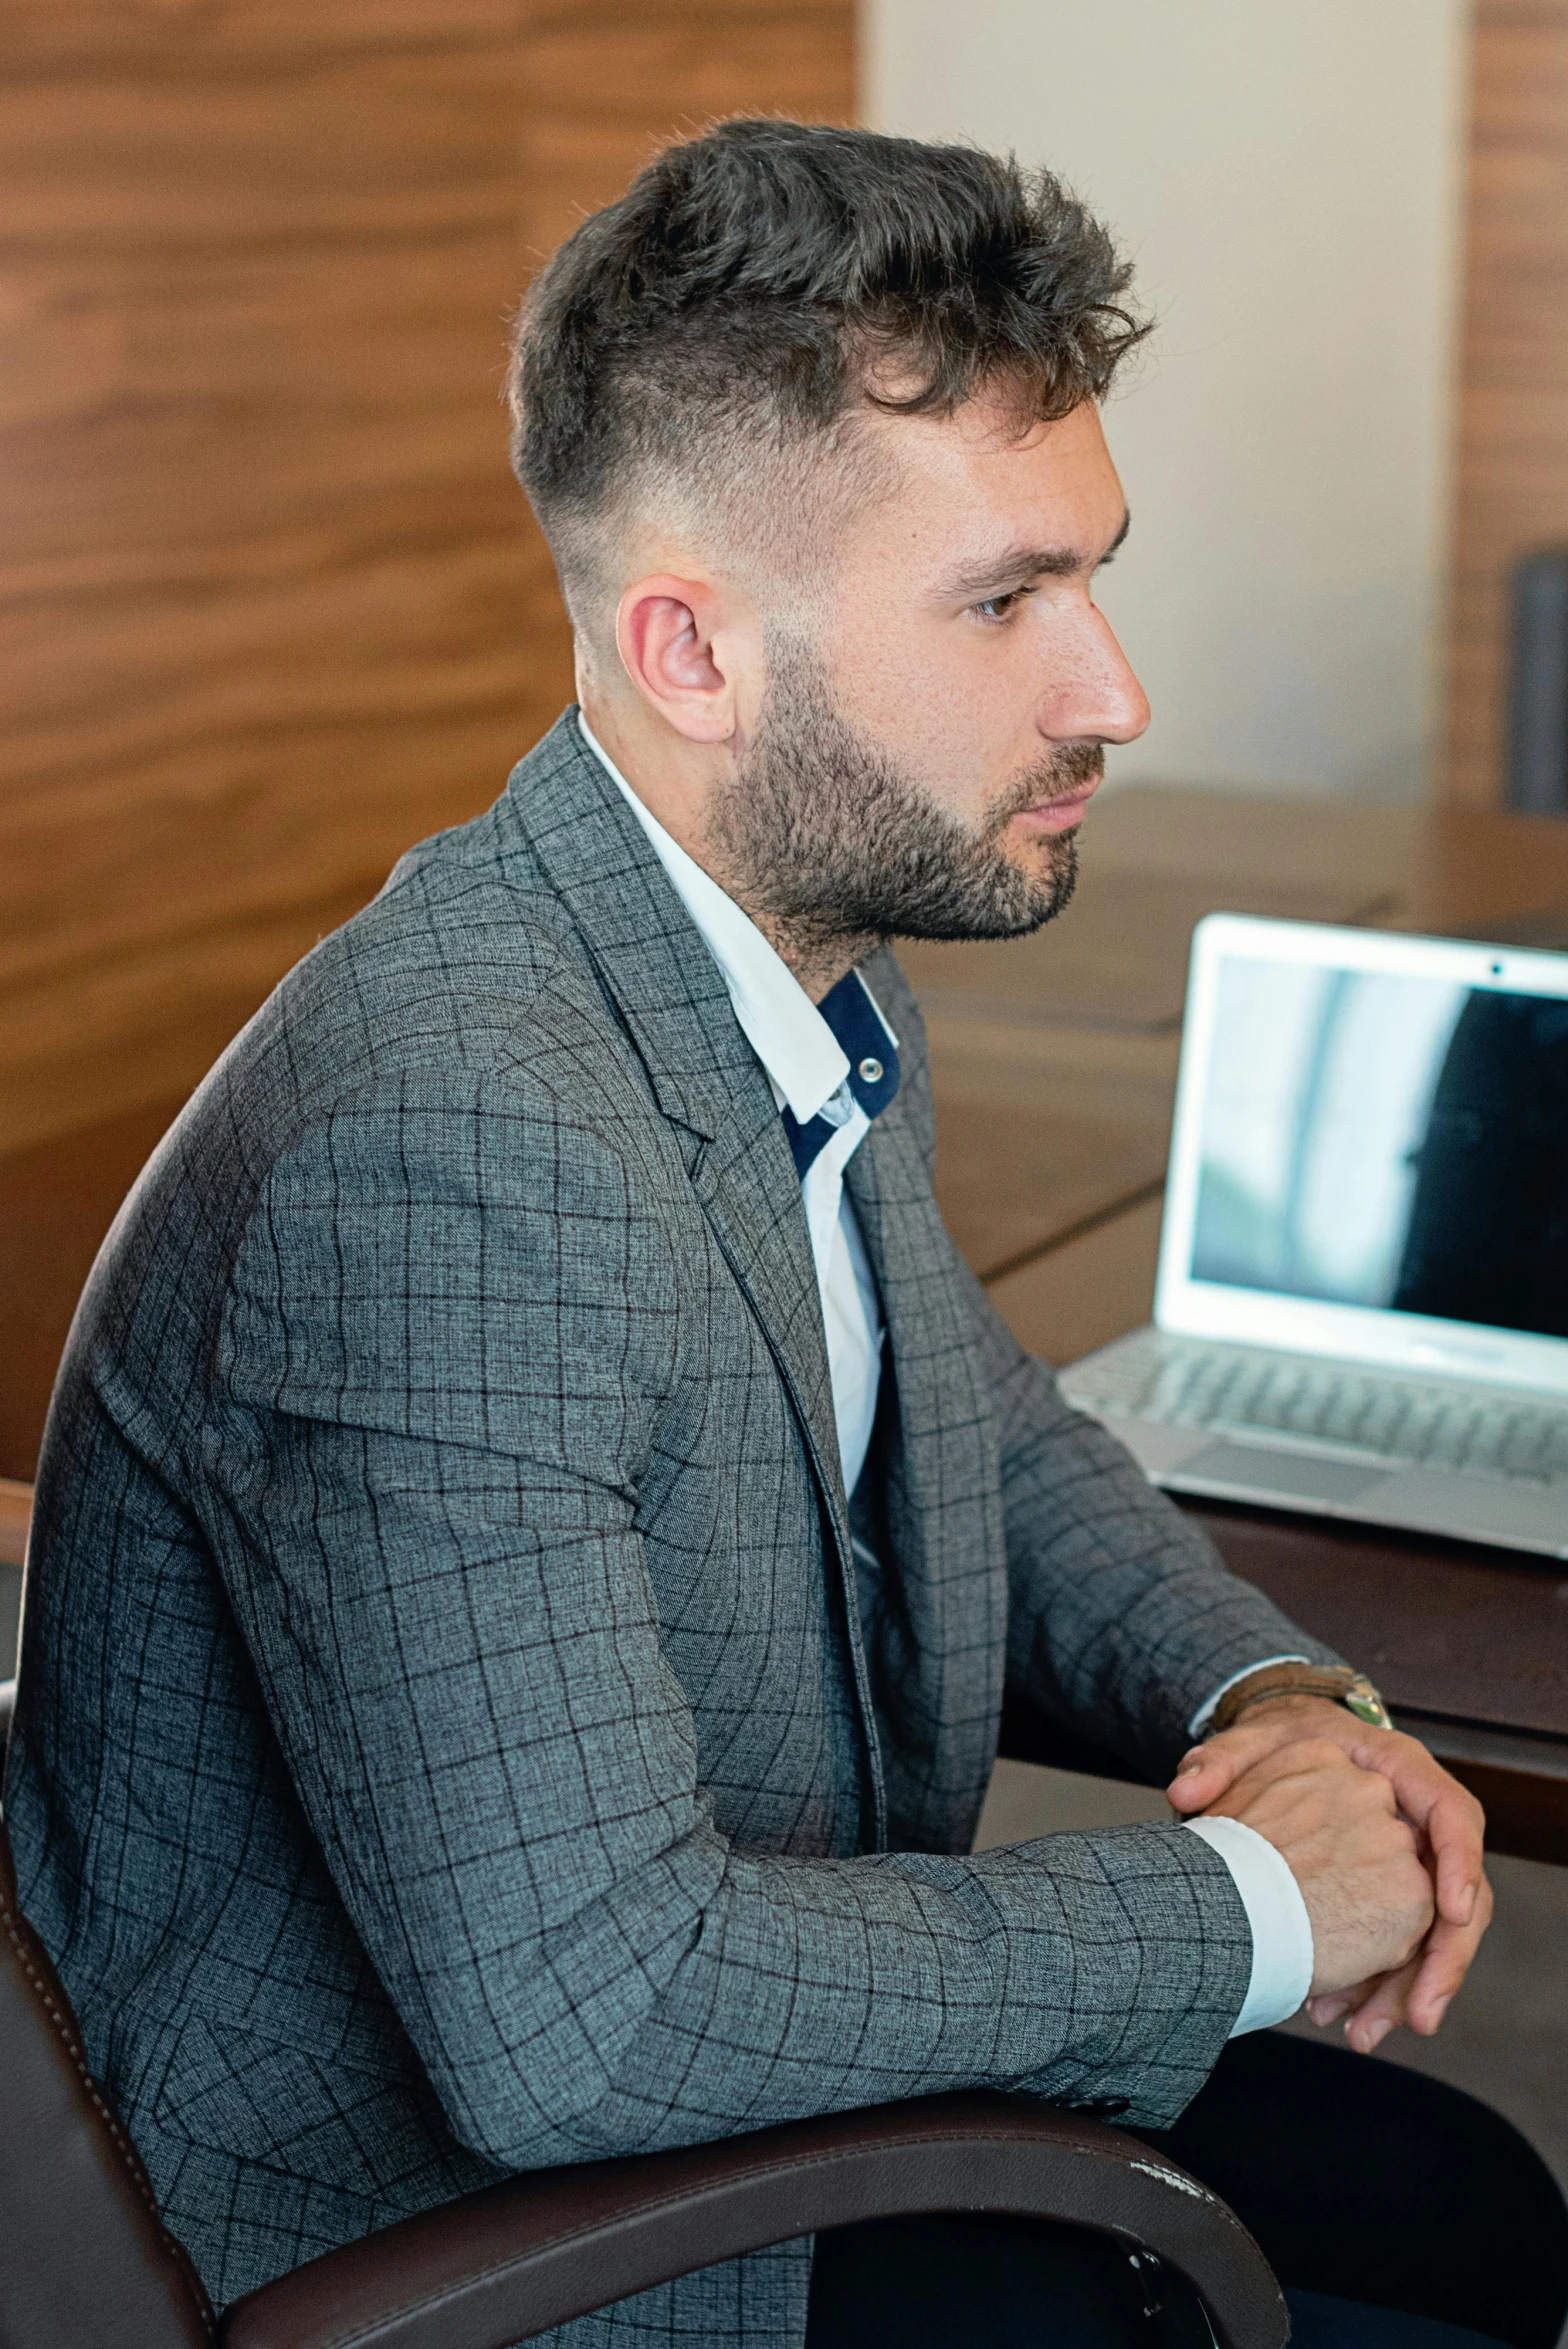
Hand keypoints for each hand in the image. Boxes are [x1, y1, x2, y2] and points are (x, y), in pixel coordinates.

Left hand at [1198, 1737, 1434, 2017]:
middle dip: (1438, 1965)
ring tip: (1357, 2032)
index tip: (1447, 1913)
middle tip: (1416, 2019)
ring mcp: (1410, 1861)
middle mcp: (1419, 1819)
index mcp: (1402, 1768)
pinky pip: (1396, 1944)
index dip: (1460, 1866)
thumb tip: (1183, 1789)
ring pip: (1427, 1938)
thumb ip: (1218, 1759)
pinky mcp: (1390, 1894)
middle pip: (1458, 1900)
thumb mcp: (1250, 1740)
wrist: (1282, 1756)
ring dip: (1398, 1990)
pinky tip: (1330, 2012)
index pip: (1455, 1817)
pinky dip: (1371, 1984)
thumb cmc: (1274, 1740)